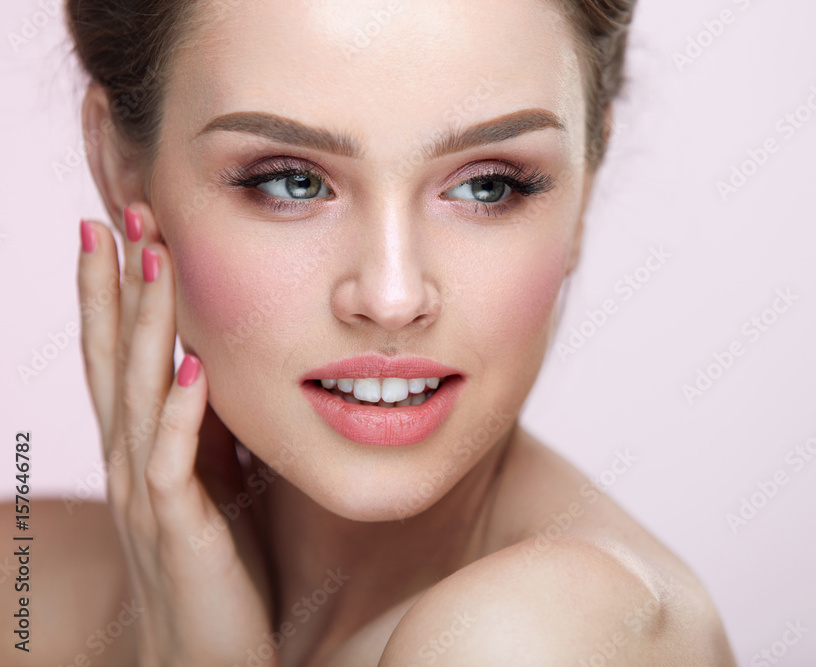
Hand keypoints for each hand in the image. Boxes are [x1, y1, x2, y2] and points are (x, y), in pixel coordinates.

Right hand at [77, 204, 273, 665]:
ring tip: (152, 260)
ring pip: (138, 393)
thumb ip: (206, 430)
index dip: (114, 293)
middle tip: (116, 215)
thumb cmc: (216, 567)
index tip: (119, 228)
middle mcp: (131, 460)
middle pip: (113, 358)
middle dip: (114, 286)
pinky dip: (180, 412)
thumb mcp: (213, 482)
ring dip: (145, 325)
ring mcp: (148, 493)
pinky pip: (172, 461)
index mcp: (142, 446)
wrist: (206, 656)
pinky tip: (193, 366)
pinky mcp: (177, 527)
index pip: (120, 355)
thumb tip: (219, 369)